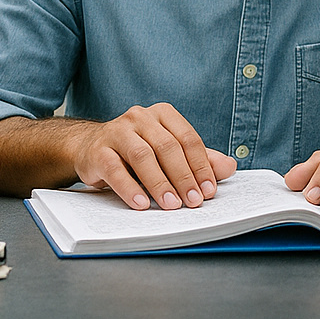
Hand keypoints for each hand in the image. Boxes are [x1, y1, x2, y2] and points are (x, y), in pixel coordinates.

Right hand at [70, 103, 236, 210]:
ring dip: (160, 183)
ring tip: (172, 204)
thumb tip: (229, 167)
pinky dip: (130, 188)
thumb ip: (198, 159)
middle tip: (194, 201)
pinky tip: (142, 203)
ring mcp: (117, 131)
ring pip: (143, 156)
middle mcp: (140, 117)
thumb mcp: (169, 152)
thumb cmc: (136, 151)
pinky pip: (115, 169)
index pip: (188, 139)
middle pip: (168, 147)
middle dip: (184, 177)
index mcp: (162, 114)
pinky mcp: (98, 150)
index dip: (201, 166)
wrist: (89, 147)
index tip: (209, 190)